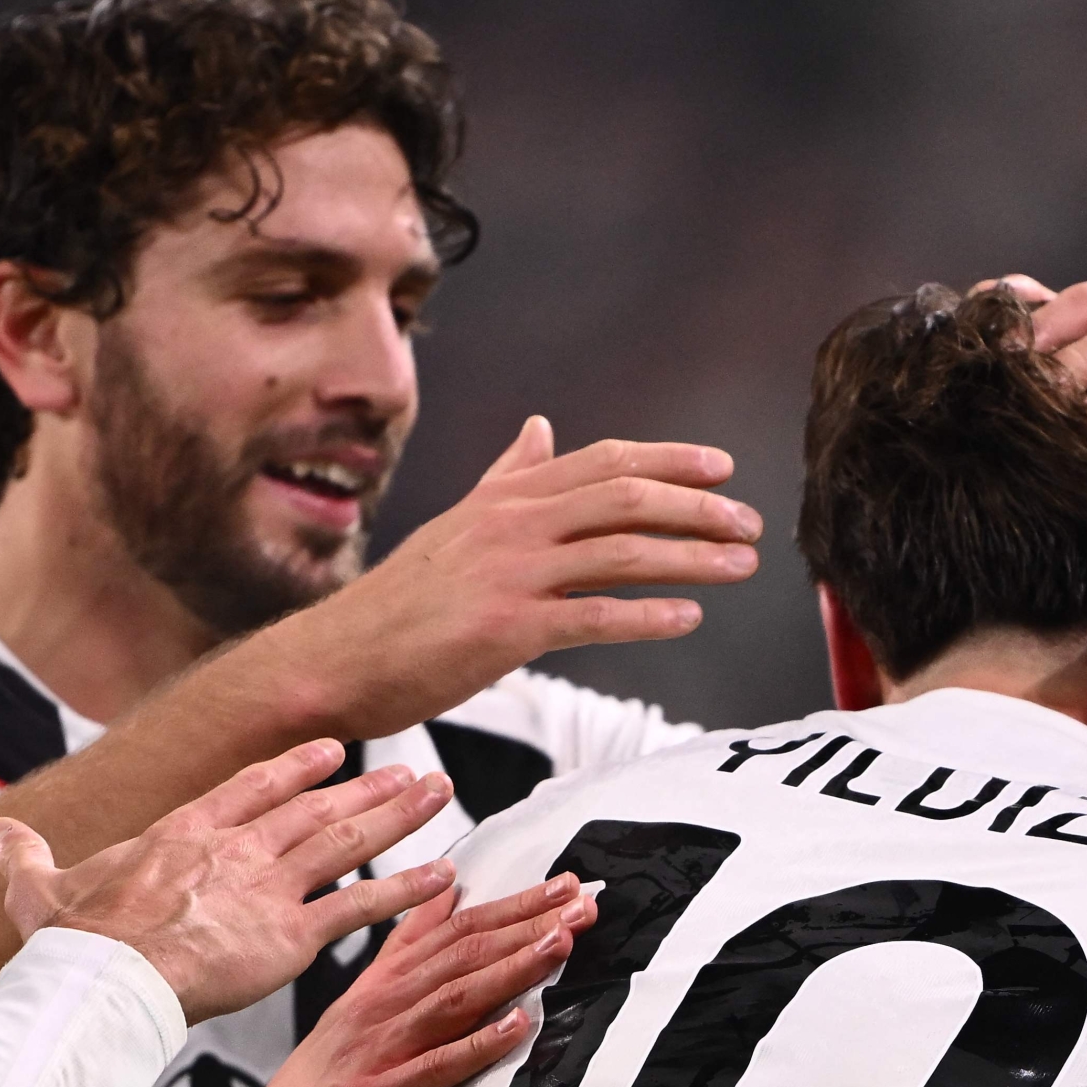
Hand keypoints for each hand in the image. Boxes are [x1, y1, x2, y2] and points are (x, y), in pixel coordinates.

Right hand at [0, 740, 456, 1020]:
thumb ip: (25, 857)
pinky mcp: (288, 936)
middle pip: (315, 809)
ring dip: (396, 818)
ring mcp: (266, 888)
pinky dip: (403, 891)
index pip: (251, 788)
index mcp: (183, 833)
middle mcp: (235, 849)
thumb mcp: (39, 888)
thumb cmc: (73, 944)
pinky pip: (358, 909)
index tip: (331, 753)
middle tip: (413, 772)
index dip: (294, 770)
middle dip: (368, 790)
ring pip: (345, 841)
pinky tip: (441, 880)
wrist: (103, 980)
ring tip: (438, 796)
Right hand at [227, 871, 595, 1086]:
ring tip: (560, 943)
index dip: (506, 904)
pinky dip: (476, 1046)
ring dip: (509, 969)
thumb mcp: (360, 1018)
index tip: (562, 883)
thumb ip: (401, 962)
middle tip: (581, 898)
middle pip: (457, 953)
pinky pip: (433, 1068)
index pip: (447, 931)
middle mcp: (373, 1008)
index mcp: (374, 988)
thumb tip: (443, 905)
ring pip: (451, 998)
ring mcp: (373, 1051)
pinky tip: (519, 1028)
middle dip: (522, 922)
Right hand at [261, 416, 762, 738]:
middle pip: (624, 497)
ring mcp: (509, 574)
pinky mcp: (505, 629)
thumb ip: (505, 478)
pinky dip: (647, 615)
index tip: (722, 468)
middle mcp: (511, 524)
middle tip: (749, 521)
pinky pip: (592, 616)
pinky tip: (688, 618)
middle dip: (697, 507)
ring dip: (690, 557)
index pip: (602, 461)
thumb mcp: (457, 526)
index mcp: (504, 497)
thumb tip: (540, 428)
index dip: (669, 460)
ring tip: (741, 566)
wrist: (337, 658)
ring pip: (620, 552)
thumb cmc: (400, 603)